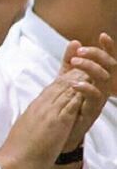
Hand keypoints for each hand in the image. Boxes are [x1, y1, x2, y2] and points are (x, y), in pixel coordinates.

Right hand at [0, 77, 83, 168]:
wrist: (15, 160)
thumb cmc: (18, 148)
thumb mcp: (25, 128)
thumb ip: (33, 119)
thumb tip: (36, 118)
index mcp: (33, 108)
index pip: (50, 89)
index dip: (62, 79)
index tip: (71, 72)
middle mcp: (41, 106)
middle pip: (59, 85)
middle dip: (72, 74)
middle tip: (83, 64)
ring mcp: (49, 113)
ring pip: (66, 90)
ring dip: (78, 79)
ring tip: (89, 69)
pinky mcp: (58, 121)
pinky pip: (71, 104)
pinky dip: (80, 94)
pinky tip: (88, 87)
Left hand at [58, 34, 115, 148]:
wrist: (59, 133)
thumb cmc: (65, 104)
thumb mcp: (65, 79)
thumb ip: (69, 62)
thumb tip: (75, 42)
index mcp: (97, 80)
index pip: (108, 61)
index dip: (108, 48)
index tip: (102, 35)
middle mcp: (102, 89)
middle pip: (110, 67)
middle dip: (97, 56)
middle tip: (79, 53)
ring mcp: (99, 100)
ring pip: (104, 80)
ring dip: (91, 68)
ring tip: (75, 63)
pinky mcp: (92, 112)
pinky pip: (96, 98)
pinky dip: (86, 88)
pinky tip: (75, 83)